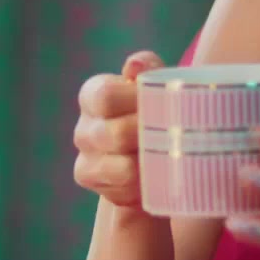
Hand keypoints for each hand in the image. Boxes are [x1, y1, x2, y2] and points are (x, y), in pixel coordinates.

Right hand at [73, 51, 165, 208]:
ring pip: (122, 169)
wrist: (154, 153)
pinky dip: (144, 189)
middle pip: (115, 135)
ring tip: (170, 159)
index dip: (136, 102)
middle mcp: (83, 129)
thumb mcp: (156, 84)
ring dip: (150, 165)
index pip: (106, 97)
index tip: (164, 104)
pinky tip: (157, 181)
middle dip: (149, 136)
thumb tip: (135, 66)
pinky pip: (122, 193)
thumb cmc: (156, 110)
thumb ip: (148, 69)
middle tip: (175, 136)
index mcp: (93, 95)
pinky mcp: (95, 187)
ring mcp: (85, 161)